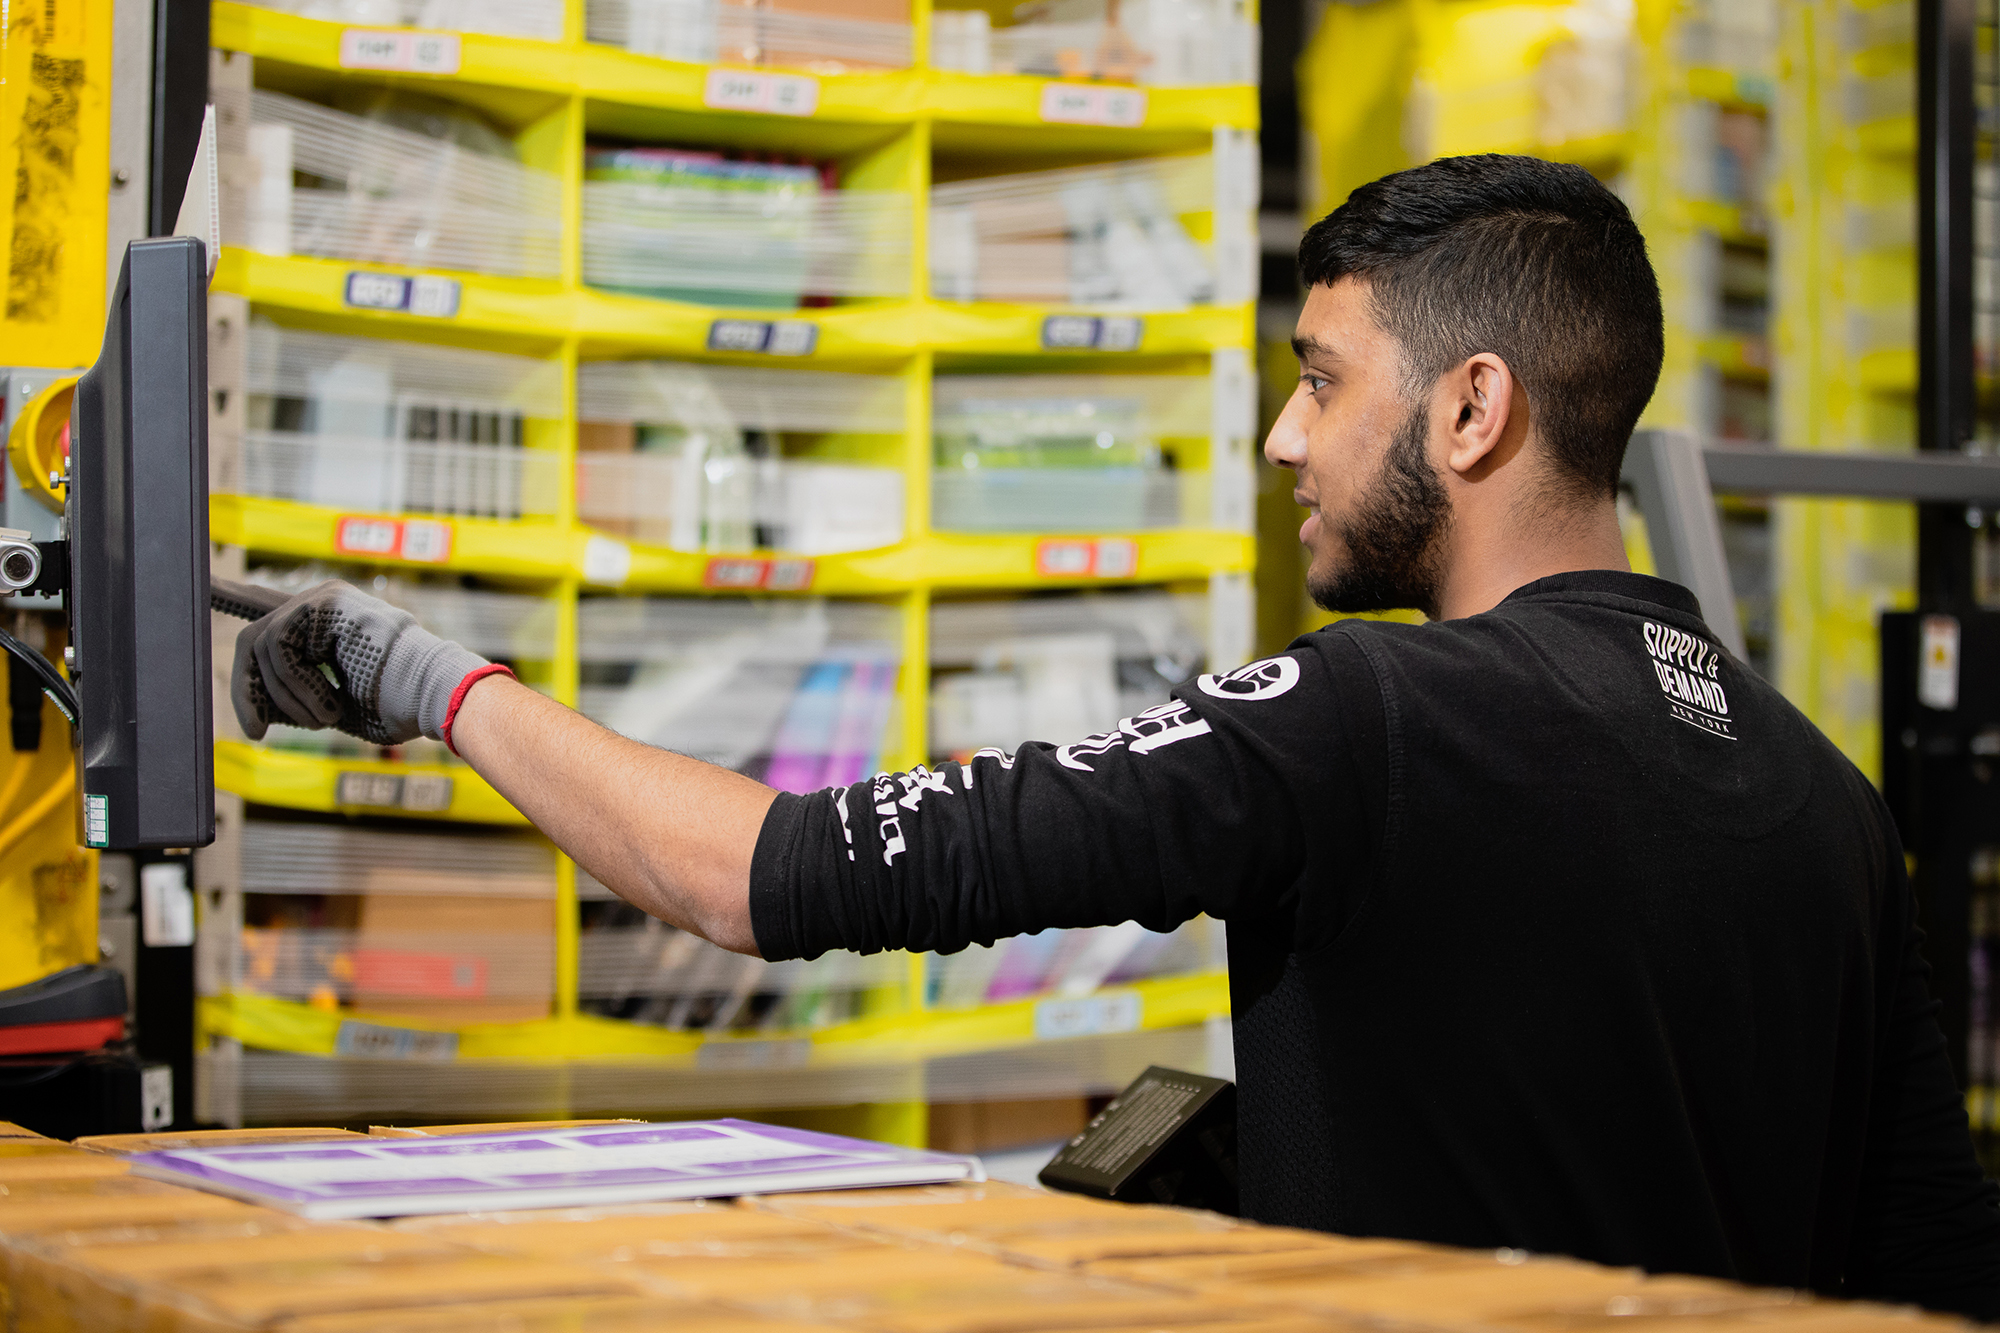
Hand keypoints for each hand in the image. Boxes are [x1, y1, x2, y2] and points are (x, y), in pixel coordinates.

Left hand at [231, 580, 495, 746]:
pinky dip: (296, 686)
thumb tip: (257, 711)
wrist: (435, 697)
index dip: (231, 594)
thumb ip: (295, 695)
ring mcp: (322, 598)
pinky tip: (330, 704)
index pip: (267, 606)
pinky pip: (275, 647)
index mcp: (327, 624)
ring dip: (285, 697)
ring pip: (259, 646)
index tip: (201, 583)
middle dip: (248, 691)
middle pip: (254, 638)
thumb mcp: (333, 705)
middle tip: (256, 731)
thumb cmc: (396, 707)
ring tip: (325, 718)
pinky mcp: (322, 603)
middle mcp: (321, 603)